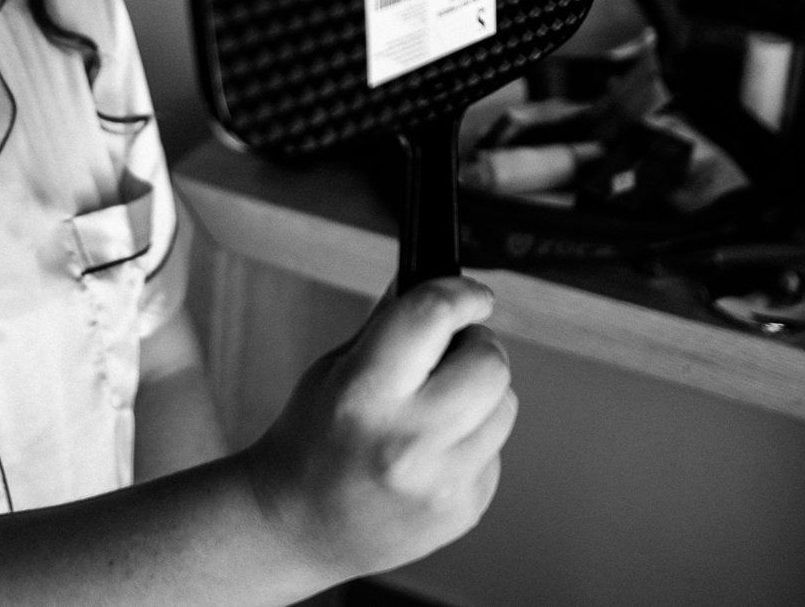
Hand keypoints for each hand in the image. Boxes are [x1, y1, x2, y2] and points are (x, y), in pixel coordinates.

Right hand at [242, 276, 516, 581]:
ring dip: (480, 395)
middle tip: (450, 355)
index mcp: (364, 393)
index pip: (432, 316)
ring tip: (436, 408)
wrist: (298, 526)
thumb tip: (432, 279)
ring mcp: (442, 482)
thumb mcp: (333, 370)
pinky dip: (473, 441)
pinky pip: (496, 451)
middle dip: (475, 347)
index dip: (462, 293)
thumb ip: (388, 326)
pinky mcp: (465, 510)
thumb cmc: (310, 441)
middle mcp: (408, 440)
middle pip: (489, 363)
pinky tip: (434, 453)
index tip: (474, 294)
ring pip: (506, 406)